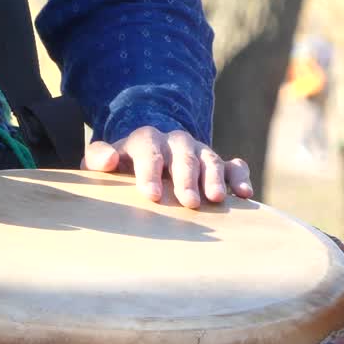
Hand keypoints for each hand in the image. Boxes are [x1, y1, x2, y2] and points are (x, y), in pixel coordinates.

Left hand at [82, 127, 253, 208]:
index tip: (151, 196)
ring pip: (211, 159)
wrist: (149, 156)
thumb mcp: (104, 163)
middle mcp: (176, 143)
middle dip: (187, 179)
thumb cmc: (123, 169)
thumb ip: (98, 159)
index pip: (148, 151)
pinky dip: (240, 177)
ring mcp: (200, 152)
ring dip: (214, 178)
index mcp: (146, 141)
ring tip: (216, 200)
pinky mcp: (219, 164)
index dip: (150, 172)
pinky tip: (245, 194)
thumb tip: (110, 160)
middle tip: (189, 203)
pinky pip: (235, 166)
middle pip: (184, 156)